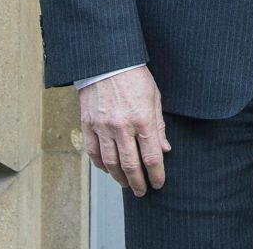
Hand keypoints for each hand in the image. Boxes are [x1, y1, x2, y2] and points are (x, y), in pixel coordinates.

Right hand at [79, 65, 171, 195]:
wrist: (107, 61)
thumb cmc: (134, 76)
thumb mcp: (154, 97)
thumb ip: (158, 125)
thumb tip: (164, 149)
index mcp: (142, 119)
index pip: (151, 156)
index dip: (157, 173)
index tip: (159, 183)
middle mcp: (122, 126)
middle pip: (130, 165)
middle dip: (138, 182)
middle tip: (142, 191)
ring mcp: (103, 127)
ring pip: (110, 162)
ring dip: (119, 177)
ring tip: (126, 184)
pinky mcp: (88, 124)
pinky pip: (93, 151)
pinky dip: (100, 164)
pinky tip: (107, 169)